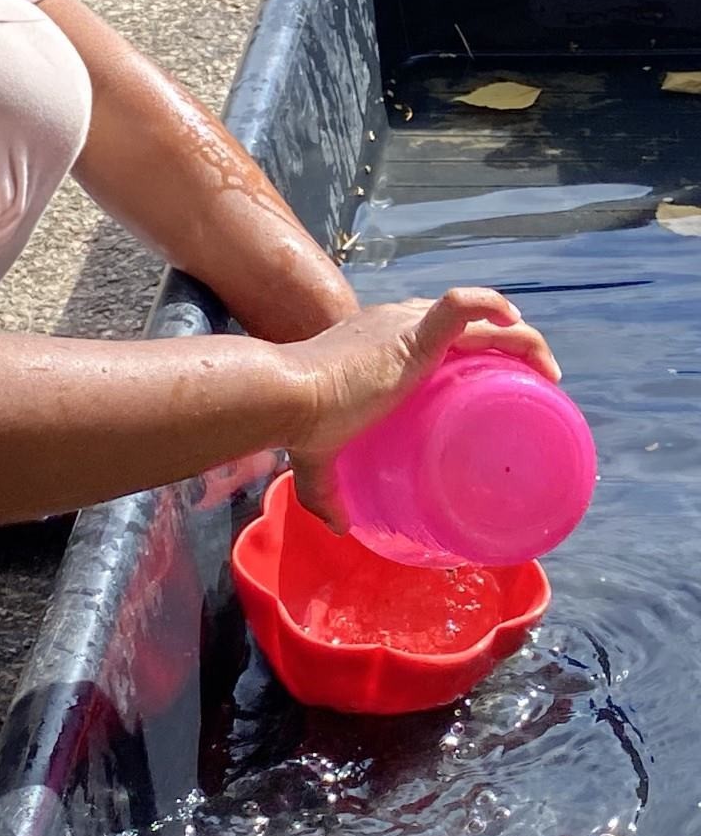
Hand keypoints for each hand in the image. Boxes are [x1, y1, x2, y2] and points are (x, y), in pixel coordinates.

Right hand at [282, 288, 558, 529]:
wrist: (288, 399)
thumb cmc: (299, 423)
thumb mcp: (314, 458)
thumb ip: (324, 493)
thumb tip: (338, 529)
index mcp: (375, 341)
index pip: (430, 329)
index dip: (464, 347)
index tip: (491, 381)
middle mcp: (393, 322)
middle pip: (462, 323)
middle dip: (502, 345)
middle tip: (529, 386)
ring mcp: (404, 325)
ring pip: (479, 319)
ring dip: (520, 338)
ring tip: (547, 373)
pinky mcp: (414, 336)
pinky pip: (461, 306)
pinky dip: (491, 306)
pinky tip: (516, 322)